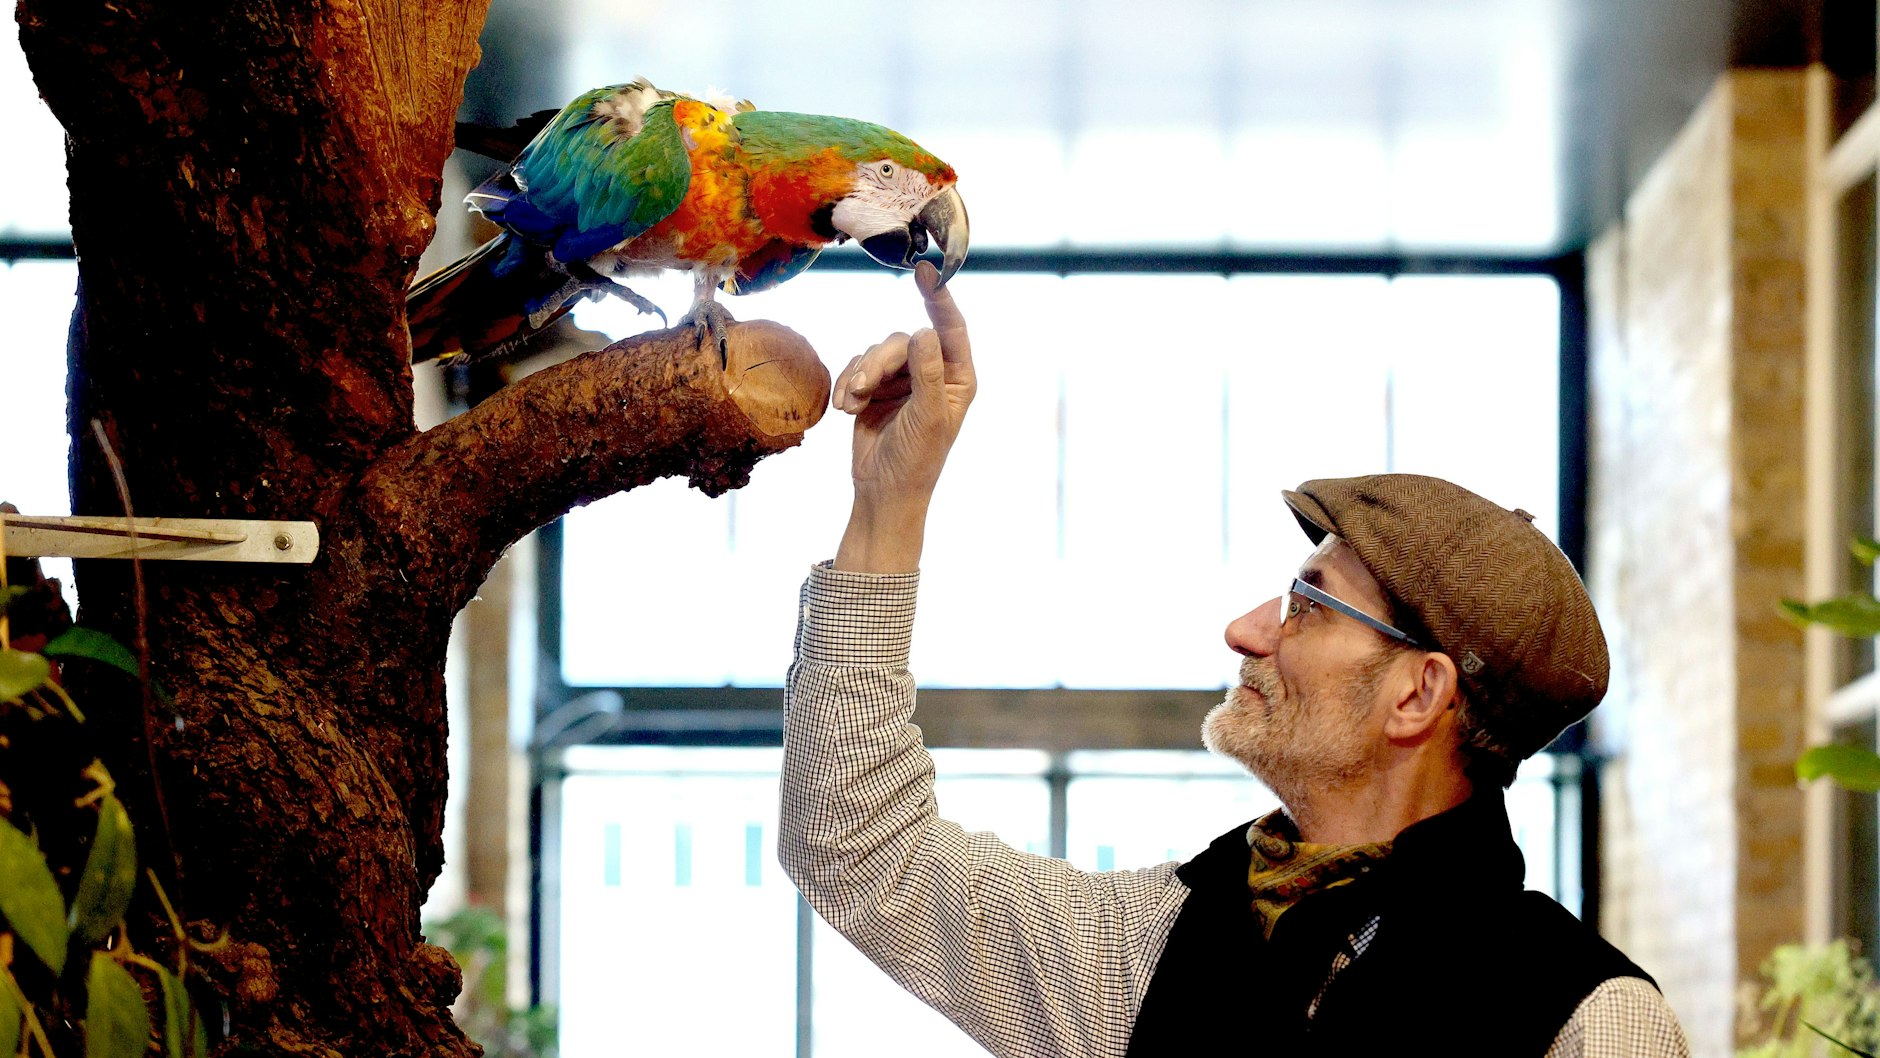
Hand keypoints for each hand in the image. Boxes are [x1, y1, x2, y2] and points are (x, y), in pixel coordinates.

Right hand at [832, 262, 974, 571]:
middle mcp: (932, 374)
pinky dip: (848, 384)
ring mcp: (902, 380)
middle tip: (862, 387)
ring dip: (860, 375)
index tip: (924, 270)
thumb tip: (924, 332)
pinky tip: (844, 408)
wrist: (883, 491)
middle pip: (902, 341)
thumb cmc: (916, 460)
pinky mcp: (875, 389)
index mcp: (958, 379)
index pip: (950, 329)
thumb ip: (928, 373)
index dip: (939, 298)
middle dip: (878, 362)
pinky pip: (857, 366)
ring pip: (876, 352)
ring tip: (852, 403)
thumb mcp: (928, 416)